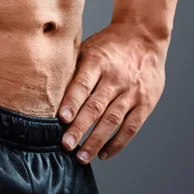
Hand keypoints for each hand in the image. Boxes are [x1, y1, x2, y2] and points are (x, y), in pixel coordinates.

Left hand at [58, 23, 167, 163]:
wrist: (143, 36)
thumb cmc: (108, 44)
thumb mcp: (88, 47)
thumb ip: (73, 67)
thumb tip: (48, 88)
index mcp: (98, 61)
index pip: (83, 84)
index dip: (72, 102)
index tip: (61, 118)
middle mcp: (116, 77)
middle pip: (96, 106)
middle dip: (80, 127)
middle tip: (66, 145)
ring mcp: (132, 91)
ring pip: (113, 120)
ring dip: (96, 141)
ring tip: (82, 156)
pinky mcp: (145, 103)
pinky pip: (131, 127)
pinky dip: (117, 143)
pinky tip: (104, 153)